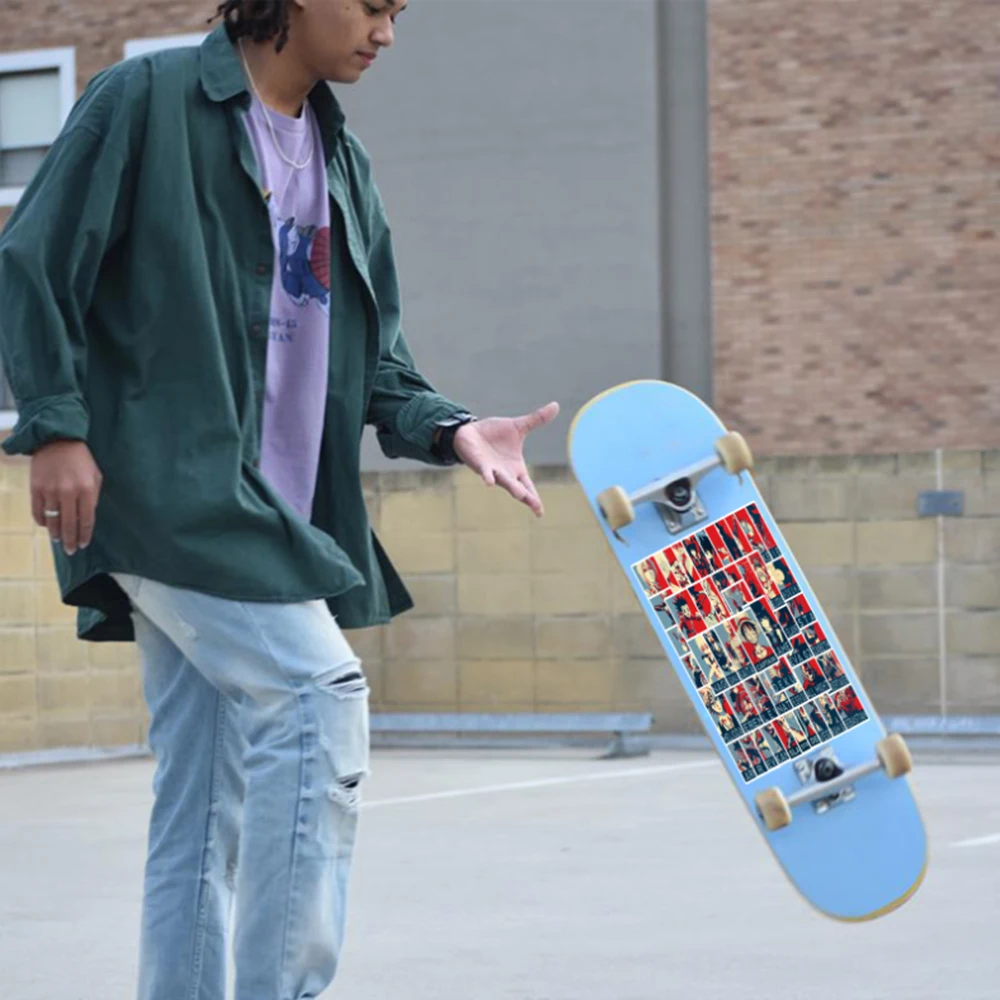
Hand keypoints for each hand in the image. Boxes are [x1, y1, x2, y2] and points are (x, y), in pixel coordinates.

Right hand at [31, 440, 102, 554]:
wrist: (57, 440)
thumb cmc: (81, 459)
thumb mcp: (95, 476)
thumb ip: (93, 497)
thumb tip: (87, 517)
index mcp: (86, 490)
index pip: (86, 520)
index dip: (84, 535)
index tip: (83, 544)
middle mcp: (68, 492)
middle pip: (69, 524)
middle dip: (70, 540)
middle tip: (70, 550)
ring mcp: (50, 491)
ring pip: (52, 520)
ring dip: (56, 533)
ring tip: (59, 540)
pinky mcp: (35, 488)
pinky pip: (37, 511)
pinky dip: (41, 521)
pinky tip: (46, 526)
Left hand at [453, 401, 558, 516]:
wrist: (471, 431)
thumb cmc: (494, 434)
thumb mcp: (518, 426)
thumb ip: (536, 419)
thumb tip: (556, 405)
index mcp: (516, 468)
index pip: (527, 486)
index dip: (534, 498)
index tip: (540, 512)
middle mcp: (505, 473)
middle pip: (518, 487)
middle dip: (526, 495)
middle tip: (535, 505)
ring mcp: (492, 470)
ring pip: (503, 481)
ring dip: (511, 487)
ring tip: (520, 495)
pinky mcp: (479, 464)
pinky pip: (485, 472)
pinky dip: (487, 477)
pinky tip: (488, 482)